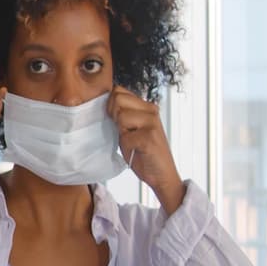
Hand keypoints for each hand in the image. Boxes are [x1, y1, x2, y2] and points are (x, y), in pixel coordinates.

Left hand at [109, 87, 184, 212]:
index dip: (111, 105)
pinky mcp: (150, 137)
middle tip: (124, 132)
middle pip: (118, 98)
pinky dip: (127, 146)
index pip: (119, 90)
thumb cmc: (143, 152)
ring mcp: (152, 123)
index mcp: (146, 107)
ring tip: (132, 142)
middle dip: (114, 116)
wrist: (161, 174)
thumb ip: (122, 114)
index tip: (117, 121)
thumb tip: (105, 101)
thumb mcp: (130, 128)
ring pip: (121, 116)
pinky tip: (137, 150)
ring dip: (122, 133)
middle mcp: (151, 111)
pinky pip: (126, 136)